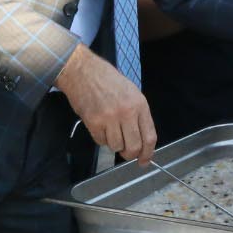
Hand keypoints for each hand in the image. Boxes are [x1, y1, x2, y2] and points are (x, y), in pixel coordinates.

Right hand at [55, 45, 156, 162]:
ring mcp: (109, 118)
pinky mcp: (93, 122)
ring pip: (116, 147)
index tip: (144, 161)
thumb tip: (142, 141)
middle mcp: (127, 112)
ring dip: (114, 144)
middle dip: (130, 154)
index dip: (148, 153)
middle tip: (126, 153)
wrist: (83, 72)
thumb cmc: (108, 81)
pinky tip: (100, 125)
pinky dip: (101, 138)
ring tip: (110, 130)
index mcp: (139, 105)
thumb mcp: (132, 93)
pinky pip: (101, 142)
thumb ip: (138, 115)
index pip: (149, 137)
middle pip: (134, 147)